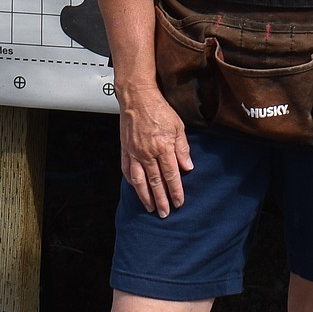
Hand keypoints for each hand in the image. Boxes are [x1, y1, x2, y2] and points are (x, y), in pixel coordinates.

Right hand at [119, 90, 193, 217]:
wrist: (137, 98)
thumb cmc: (159, 110)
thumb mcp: (178, 127)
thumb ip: (182, 148)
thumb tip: (187, 167)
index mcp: (163, 147)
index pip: (171, 175)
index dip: (176, 190)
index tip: (179, 202)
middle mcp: (147, 153)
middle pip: (155, 182)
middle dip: (161, 200)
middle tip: (164, 213)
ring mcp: (134, 153)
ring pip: (140, 181)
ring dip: (145, 196)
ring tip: (151, 207)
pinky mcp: (125, 150)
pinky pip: (127, 171)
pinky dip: (132, 182)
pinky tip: (136, 189)